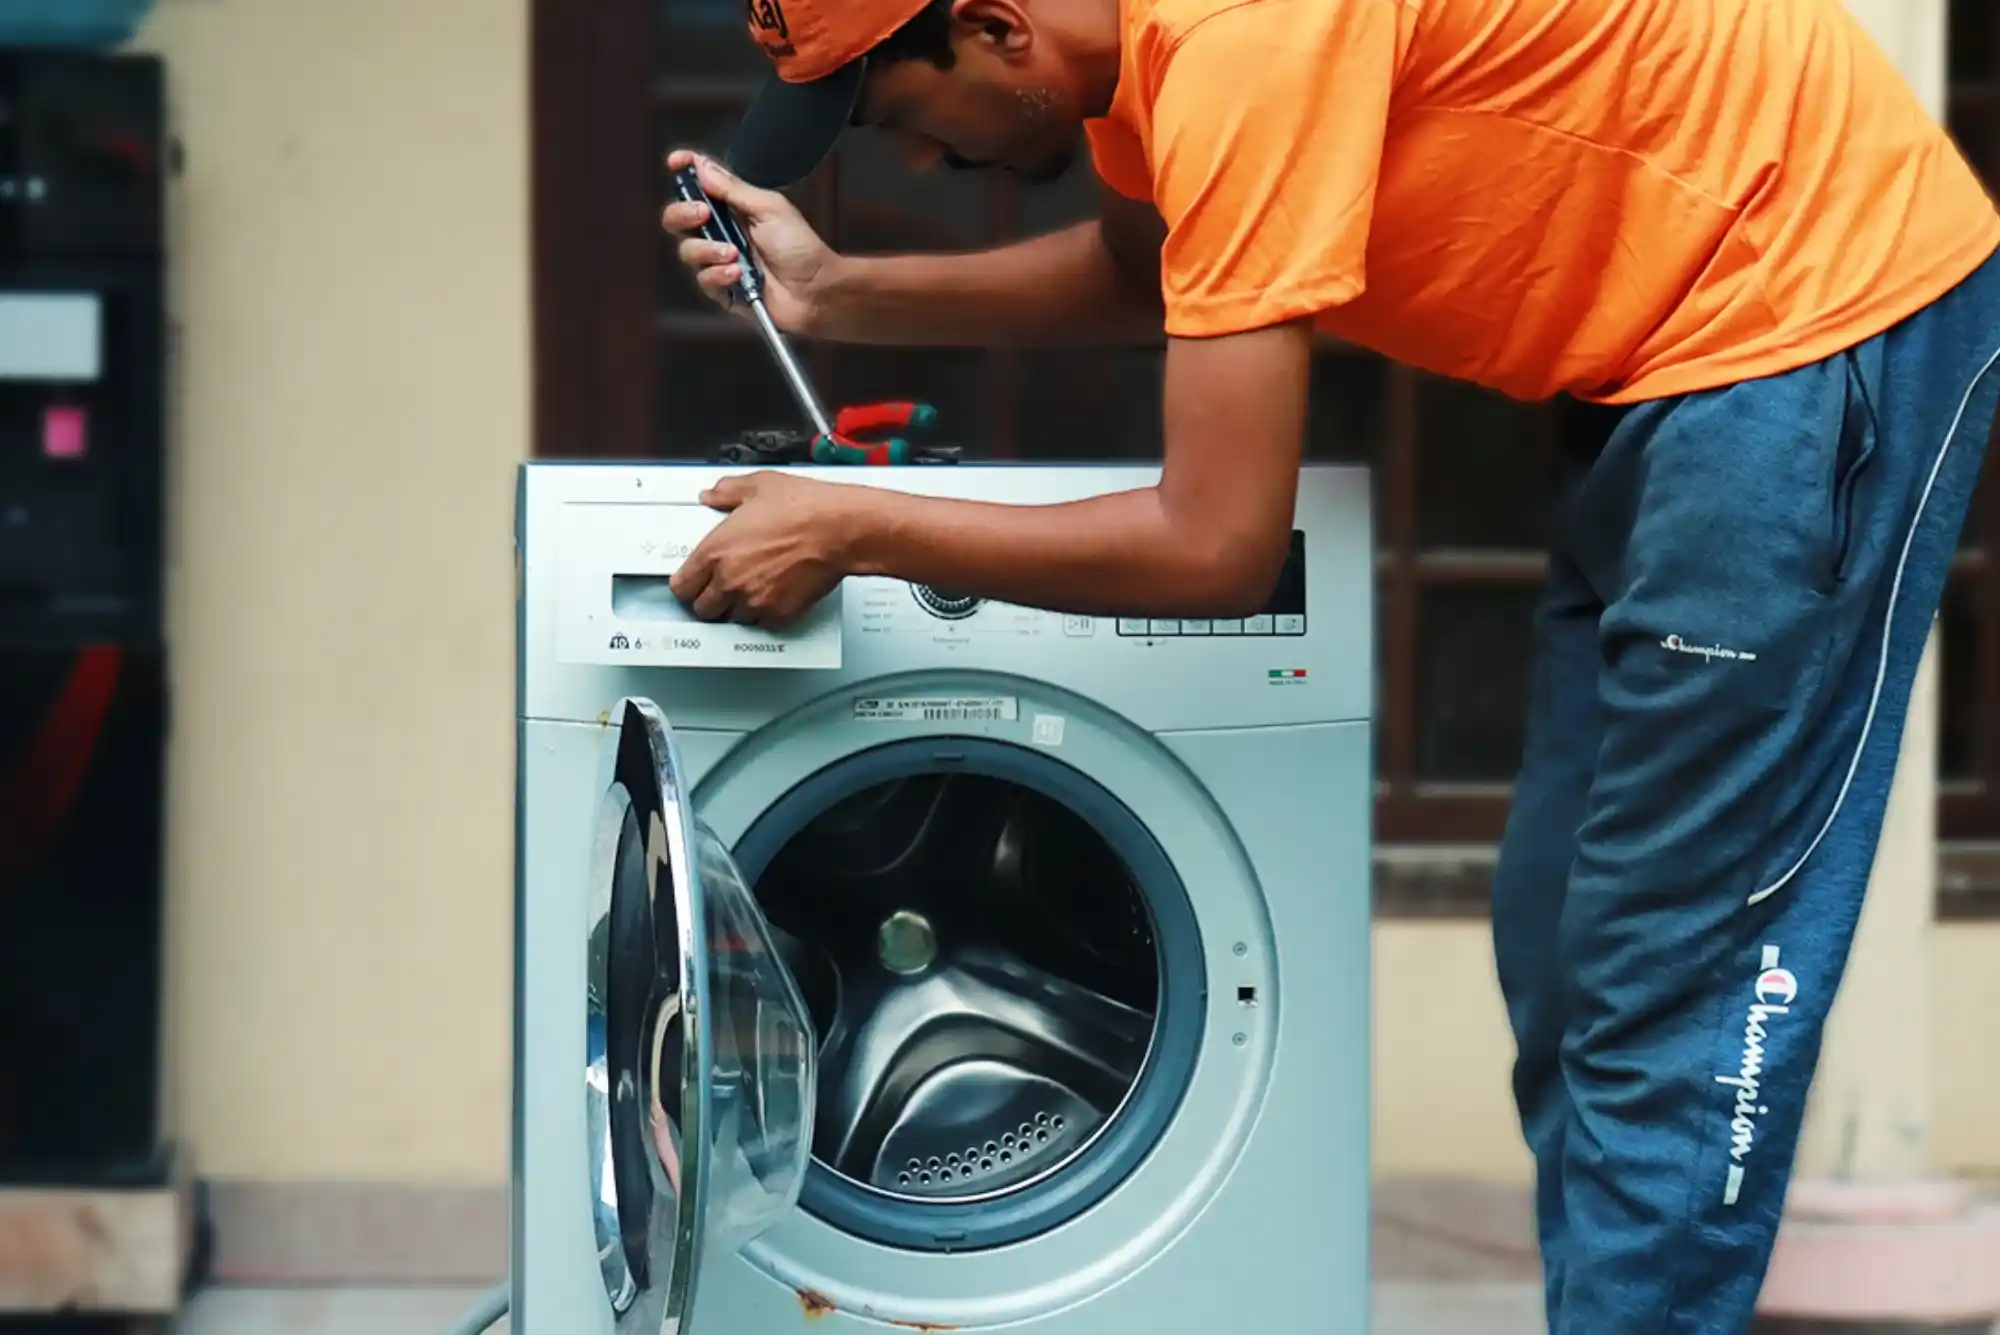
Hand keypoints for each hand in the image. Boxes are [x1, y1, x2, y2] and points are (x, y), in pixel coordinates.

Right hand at [661, 150, 837, 334]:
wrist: (815, 289)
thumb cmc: (800, 247)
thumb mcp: (770, 208)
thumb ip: (734, 189)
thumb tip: (702, 166)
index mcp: (732, 208)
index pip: (698, 186)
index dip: (684, 172)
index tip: (676, 162)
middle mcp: (721, 233)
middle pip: (678, 219)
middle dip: (683, 213)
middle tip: (702, 213)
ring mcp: (719, 262)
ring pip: (687, 250)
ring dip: (707, 249)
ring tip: (734, 253)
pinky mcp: (722, 290)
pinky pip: (703, 280)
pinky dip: (718, 275)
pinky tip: (738, 274)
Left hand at [668, 472, 870, 628]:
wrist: (840, 529)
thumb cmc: (805, 508)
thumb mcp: (759, 486)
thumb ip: (727, 492)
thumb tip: (713, 495)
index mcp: (715, 551)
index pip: (681, 587)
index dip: (687, 585)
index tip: (695, 582)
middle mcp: (730, 580)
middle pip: (703, 609)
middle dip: (710, 600)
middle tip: (722, 588)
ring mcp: (754, 601)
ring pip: (732, 620)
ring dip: (737, 609)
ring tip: (752, 590)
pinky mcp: (779, 615)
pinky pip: (761, 624)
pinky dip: (765, 615)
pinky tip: (773, 595)